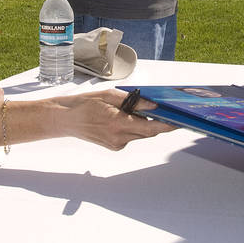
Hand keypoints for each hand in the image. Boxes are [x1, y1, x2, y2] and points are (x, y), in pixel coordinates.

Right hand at [57, 89, 175, 149]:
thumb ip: (134, 101)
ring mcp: (116, 144)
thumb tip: (153, 105)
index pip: (150, 127)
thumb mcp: (110, 95)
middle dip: (156, 122)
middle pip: (148, 132)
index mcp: (118, 124)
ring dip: (143, 124)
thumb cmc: (85, 104)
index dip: (166, 125)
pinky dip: (132, 127)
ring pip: (140, 134)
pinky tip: (122, 118)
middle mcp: (118, 138)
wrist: (66, 119)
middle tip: (162, 110)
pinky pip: (131, 137)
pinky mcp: (114, 147)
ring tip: (134, 110)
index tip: (178, 122)